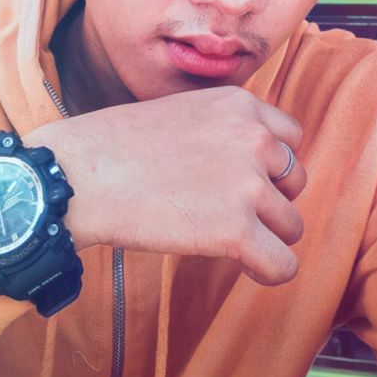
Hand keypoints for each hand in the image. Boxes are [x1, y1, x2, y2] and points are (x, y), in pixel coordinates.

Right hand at [24, 86, 305, 285]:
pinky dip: (268, 271)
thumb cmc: (116, 146)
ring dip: (264, 236)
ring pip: (291, 225)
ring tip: (224, 237)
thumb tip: (252, 163)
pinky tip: (244, 267)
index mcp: (240, 104)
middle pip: (296, 181)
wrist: (79, 175)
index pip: (292, 138)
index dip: (270, 165)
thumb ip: (224, 128)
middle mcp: (254, 138)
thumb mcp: (182, 111)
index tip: (244, 181)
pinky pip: (283, 265)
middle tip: (229, 209)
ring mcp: (247, 184)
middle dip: (270, 199)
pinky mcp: (235, 230)